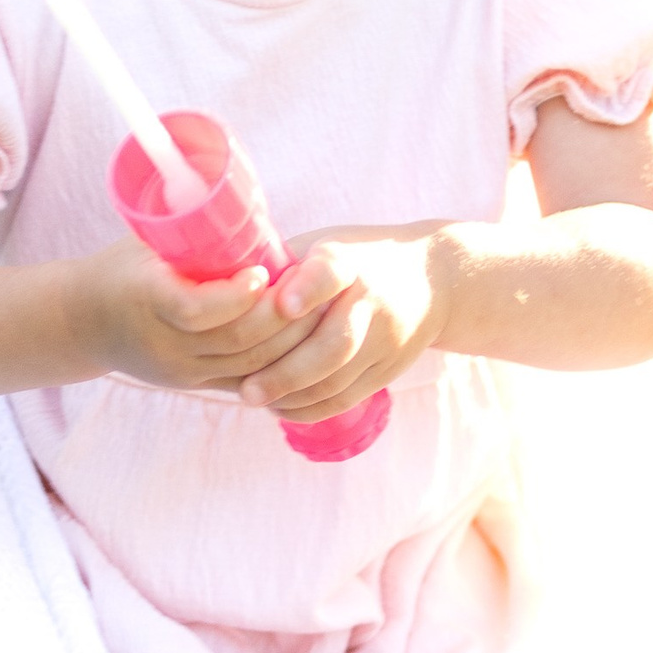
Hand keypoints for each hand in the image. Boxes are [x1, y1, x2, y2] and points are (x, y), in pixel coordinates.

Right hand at [87, 238, 305, 395]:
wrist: (83, 324)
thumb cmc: (122, 268)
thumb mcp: (145, 243)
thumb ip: (189, 233)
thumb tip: (246, 203)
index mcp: (145, 299)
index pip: (196, 310)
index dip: (236, 296)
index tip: (264, 271)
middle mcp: (165, 344)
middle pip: (236, 340)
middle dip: (283, 317)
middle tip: (316, 287)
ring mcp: (182, 372)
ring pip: (251, 366)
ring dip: (291, 340)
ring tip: (321, 309)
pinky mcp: (196, 385)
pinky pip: (249, 380)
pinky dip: (282, 361)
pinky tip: (308, 339)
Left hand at [237, 231, 449, 426]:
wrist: (435, 279)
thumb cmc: (358, 257)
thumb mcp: (327, 243)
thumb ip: (283, 264)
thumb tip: (217, 285)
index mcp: (351, 261)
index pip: (331, 272)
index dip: (308, 288)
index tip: (282, 304)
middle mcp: (373, 300)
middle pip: (334, 344)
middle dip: (286, 372)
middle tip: (245, 390)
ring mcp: (387, 339)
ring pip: (337, 380)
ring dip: (291, 396)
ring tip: (253, 398)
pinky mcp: (389, 369)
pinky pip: (346, 398)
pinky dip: (309, 409)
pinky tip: (279, 407)